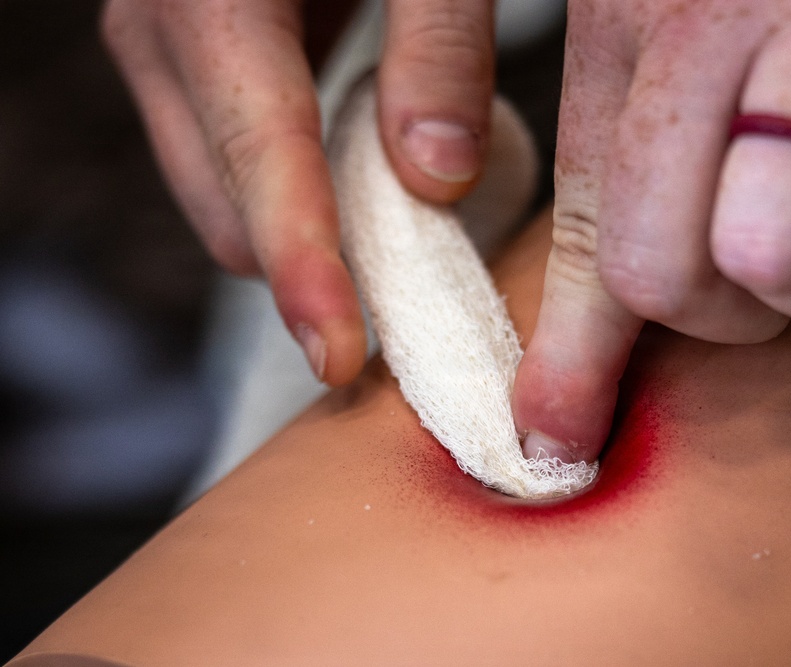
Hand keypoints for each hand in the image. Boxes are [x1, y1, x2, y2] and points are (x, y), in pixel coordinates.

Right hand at [101, 0, 494, 383]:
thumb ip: (435, 43)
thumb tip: (436, 179)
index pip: (263, 158)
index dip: (305, 268)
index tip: (343, 358)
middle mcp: (159, 34)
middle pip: (227, 209)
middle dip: (311, 269)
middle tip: (412, 301)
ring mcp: (161, 54)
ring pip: (222, 202)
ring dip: (304, 238)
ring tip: (397, 239)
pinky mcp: (185, 70)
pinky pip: (231, 170)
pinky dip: (295, 197)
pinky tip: (356, 185)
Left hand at [514, 0, 790, 462]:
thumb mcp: (672, 42)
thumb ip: (588, 163)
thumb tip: (491, 282)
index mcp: (624, 20)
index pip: (577, 225)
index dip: (568, 352)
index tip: (555, 435)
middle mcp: (701, 11)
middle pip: (651, 266)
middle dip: (729, 313)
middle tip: (786, 259)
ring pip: (766, 249)